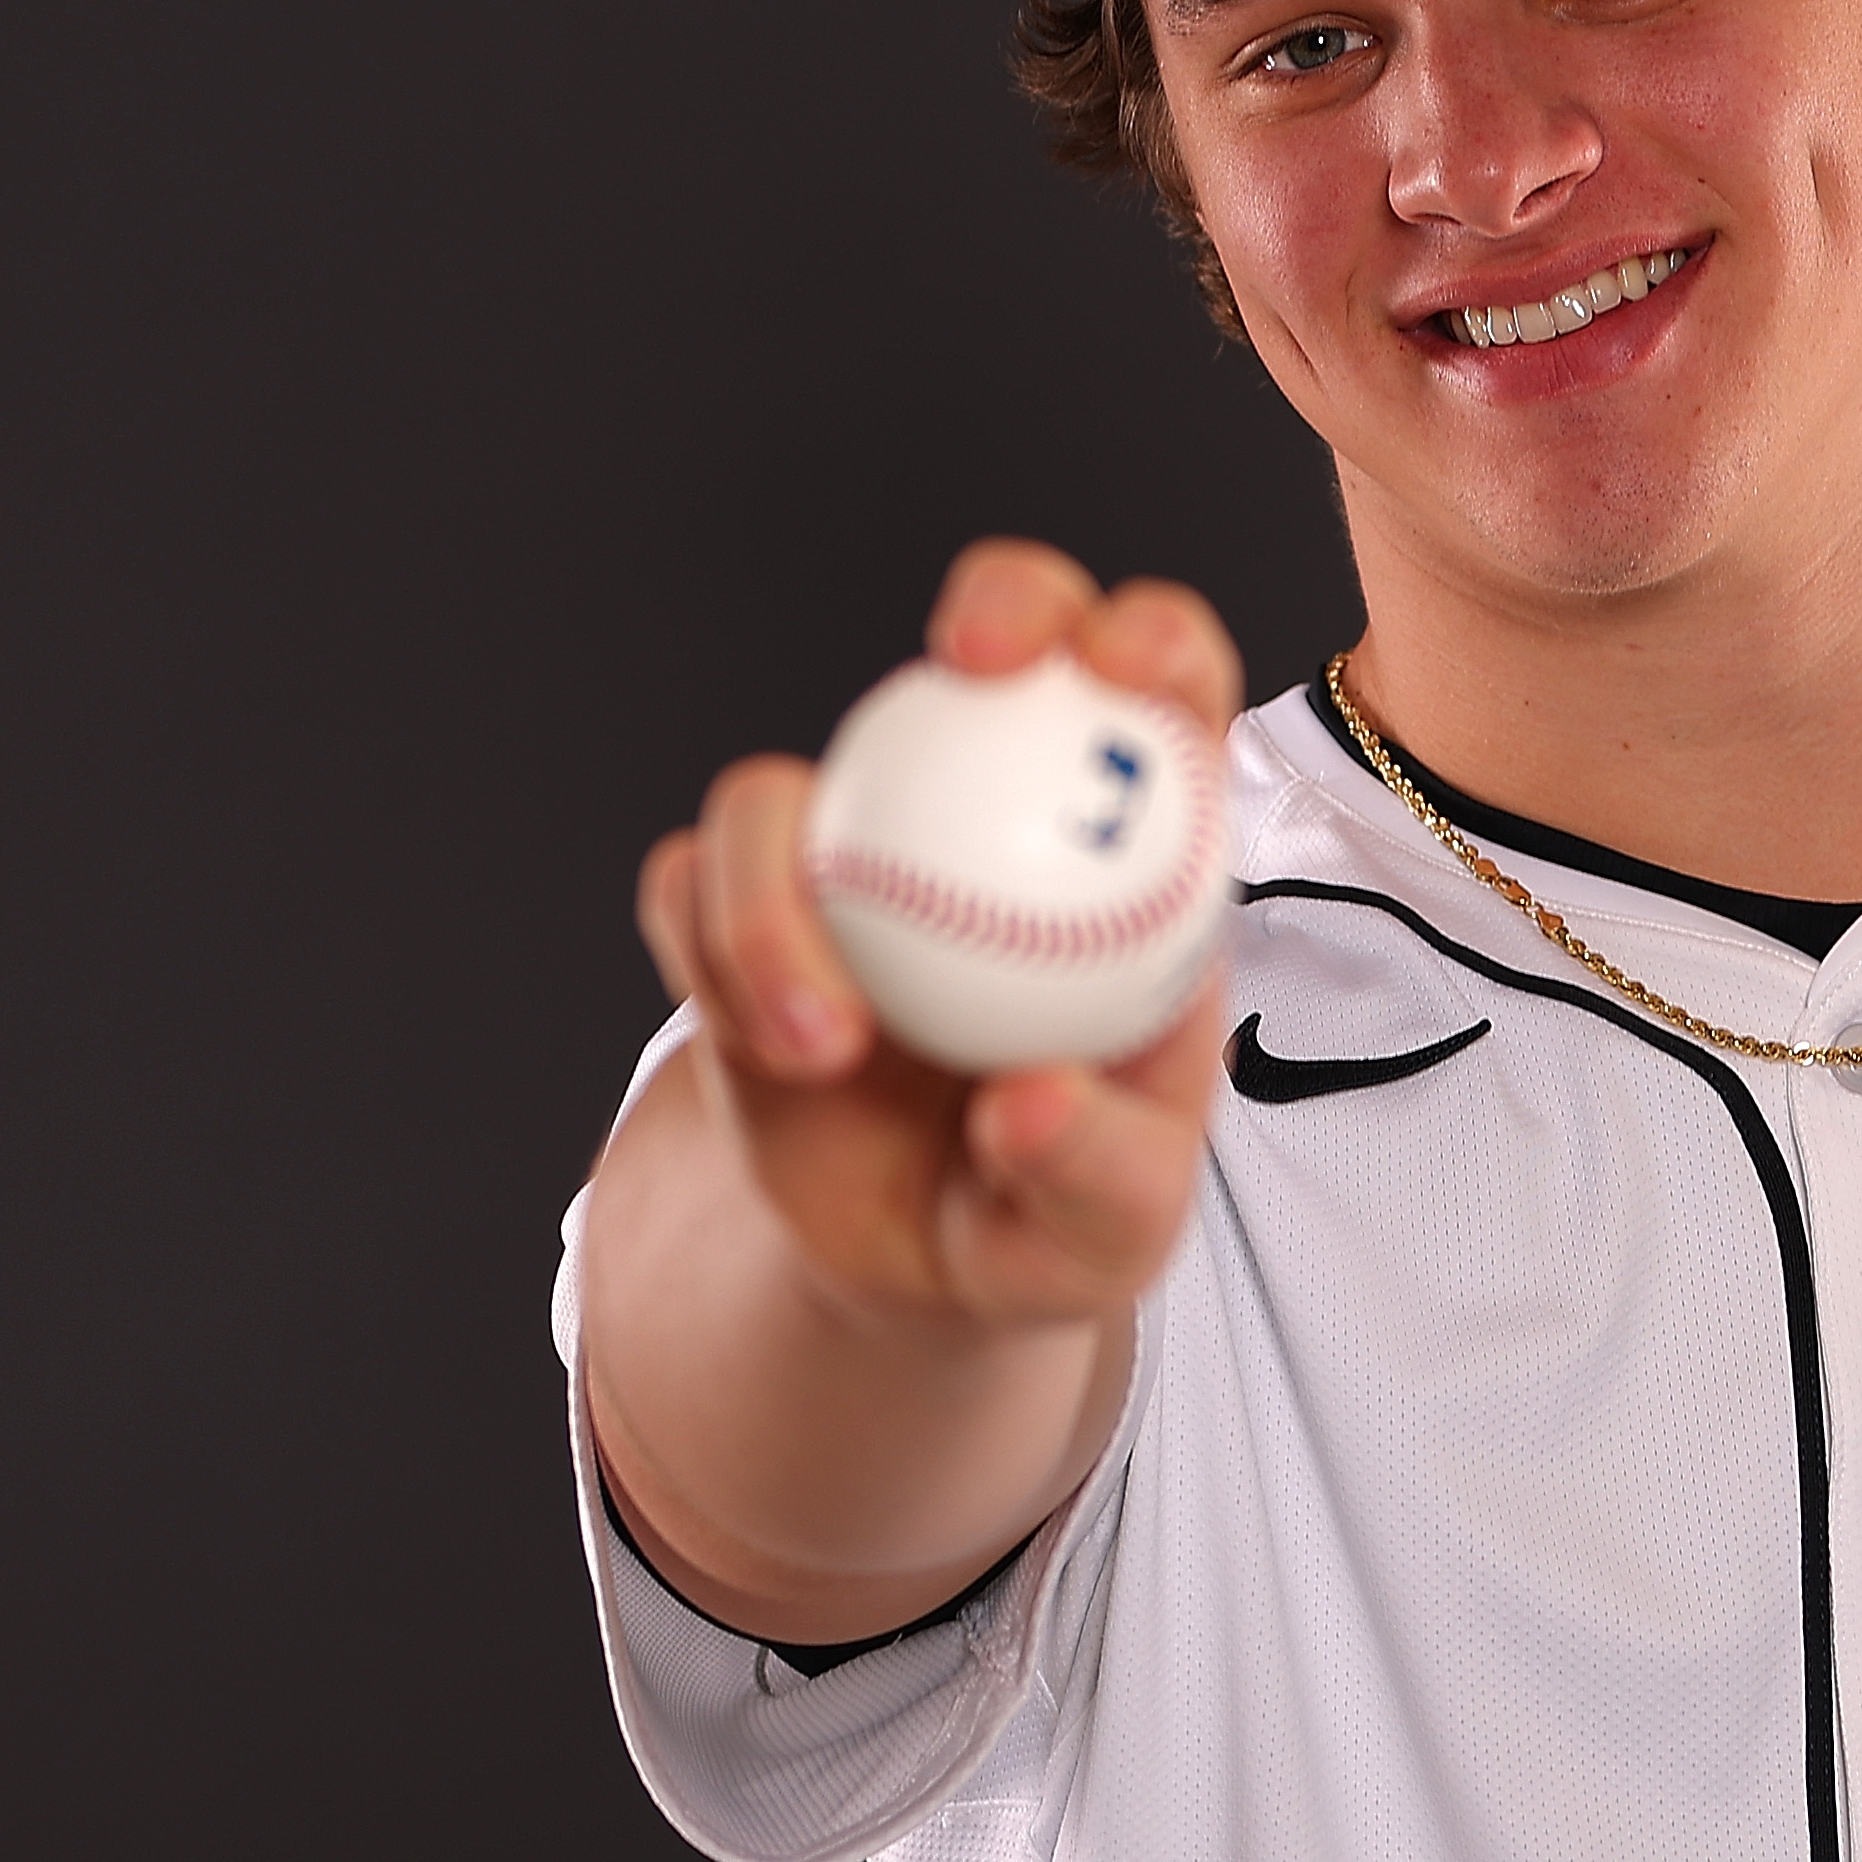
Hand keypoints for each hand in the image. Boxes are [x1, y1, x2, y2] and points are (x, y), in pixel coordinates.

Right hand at [629, 539, 1245, 1331]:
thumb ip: (1097, 1171)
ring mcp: (857, 850)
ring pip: (790, 785)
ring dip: (777, 899)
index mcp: (1130, 858)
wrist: (914, 1262)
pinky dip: (717, 954)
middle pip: (1011, 634)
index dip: (1152, 641)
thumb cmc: (1050, 1218)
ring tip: (821, 1045)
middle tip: (973, 667)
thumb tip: (1026, 1099)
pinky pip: (692, 885)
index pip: (1168, 697)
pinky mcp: (740, 912)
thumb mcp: (1112, 1230)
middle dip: (1006, 599)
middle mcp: (995, 812)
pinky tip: (777, 1050)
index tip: (1120, 672)